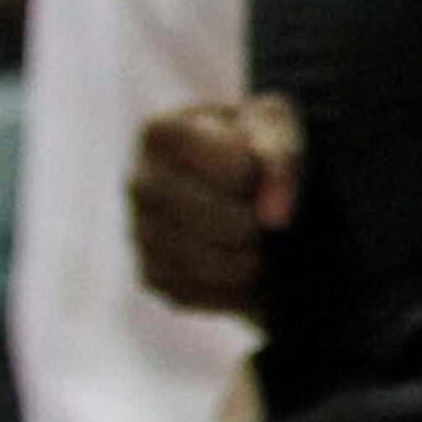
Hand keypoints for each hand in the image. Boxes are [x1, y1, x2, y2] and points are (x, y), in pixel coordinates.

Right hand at [131, 94, 300, 316]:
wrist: (249, 182)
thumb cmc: (262, 144)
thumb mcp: (281, 127)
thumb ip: (281, 158)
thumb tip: (275, 217)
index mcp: (162, 132)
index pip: (232, 171)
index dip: (264, 176)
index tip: (267, 169)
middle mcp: (139, 182)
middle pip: (222, 224)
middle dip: (261, 224)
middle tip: (270, 217)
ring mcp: (139, 232)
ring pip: (209, 265)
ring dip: (253, 260)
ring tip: (263, 240)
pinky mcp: (151, 275)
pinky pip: (198, 295)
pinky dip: (234, 290)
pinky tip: (245, 265)